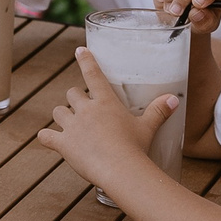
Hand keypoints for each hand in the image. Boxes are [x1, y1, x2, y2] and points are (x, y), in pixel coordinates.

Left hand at [36, 53, 176, 191]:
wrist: (120, 169)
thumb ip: (158, 111)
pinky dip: (46, 137)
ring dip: (62, 115)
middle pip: (72, 94)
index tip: (80, 50)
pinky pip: (46, 136)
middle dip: (75, 99)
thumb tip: (174, 99)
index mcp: (105, 102)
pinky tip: (48, 139)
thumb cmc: (136, 147)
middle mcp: (86, 110)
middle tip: (84, 108)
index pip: (93, 74)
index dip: (86, 60)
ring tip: (69, 123)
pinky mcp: (63, 143)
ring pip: (58, 111)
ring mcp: (72, 126)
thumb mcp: (148, 127)